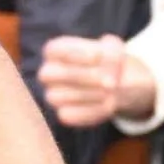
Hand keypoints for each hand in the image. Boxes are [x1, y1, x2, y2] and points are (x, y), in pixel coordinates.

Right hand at [34, 34, 154, 131]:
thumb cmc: (109, 60)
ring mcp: (53, 95)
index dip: (74, 53)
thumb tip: (106, 57)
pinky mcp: (63, 114)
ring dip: (89, 94)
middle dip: (80, 76)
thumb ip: (110, 48)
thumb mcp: (113, 49)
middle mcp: (48, 74)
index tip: (99, 56)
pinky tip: (110, 104)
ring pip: (58, 97)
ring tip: (112, 91)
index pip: (53, 50)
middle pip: (49, 74)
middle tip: (109, 81)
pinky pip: (69, 115)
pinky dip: (92, 110)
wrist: (116, 83)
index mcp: (55, 52)